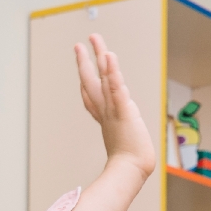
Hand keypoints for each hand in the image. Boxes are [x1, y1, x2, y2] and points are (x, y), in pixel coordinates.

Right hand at [73, 33, 154, 180]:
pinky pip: (116, 87)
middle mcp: (105, 111)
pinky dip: (112, 72)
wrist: (131, 171)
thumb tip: (120, 148)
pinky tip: (109, 56)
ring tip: (95, 39)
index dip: (85, 81)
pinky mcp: (123, 110)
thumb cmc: (130, 164)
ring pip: (103, 79)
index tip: (81, 68)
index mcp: (105, 119)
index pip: (92, 97)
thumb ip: (122, 143)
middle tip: (79, 45)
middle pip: (91, 82)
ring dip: (98, 58)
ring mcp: (113, 109)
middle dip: (84, 62)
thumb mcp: (124, 147)